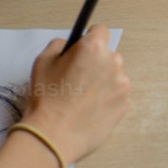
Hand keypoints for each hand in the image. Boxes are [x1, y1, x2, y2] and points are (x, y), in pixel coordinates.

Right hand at [18, 26, 130, 167]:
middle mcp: (113, 62)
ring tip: (82, 100)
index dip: (89, 40)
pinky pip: (117, 96)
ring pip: (114, 76)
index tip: (82, 51)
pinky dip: (107, 100)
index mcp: (93, 48)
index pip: (100, 31)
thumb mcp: (43, 62)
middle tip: (77, 80)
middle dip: (96, 63)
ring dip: (103, 82)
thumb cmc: (45, 98)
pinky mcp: (125, 105)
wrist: (52, 136)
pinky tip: (90, 111)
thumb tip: (70, 44)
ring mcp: (122, 85)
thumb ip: (59, 45)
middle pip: (108, 55)